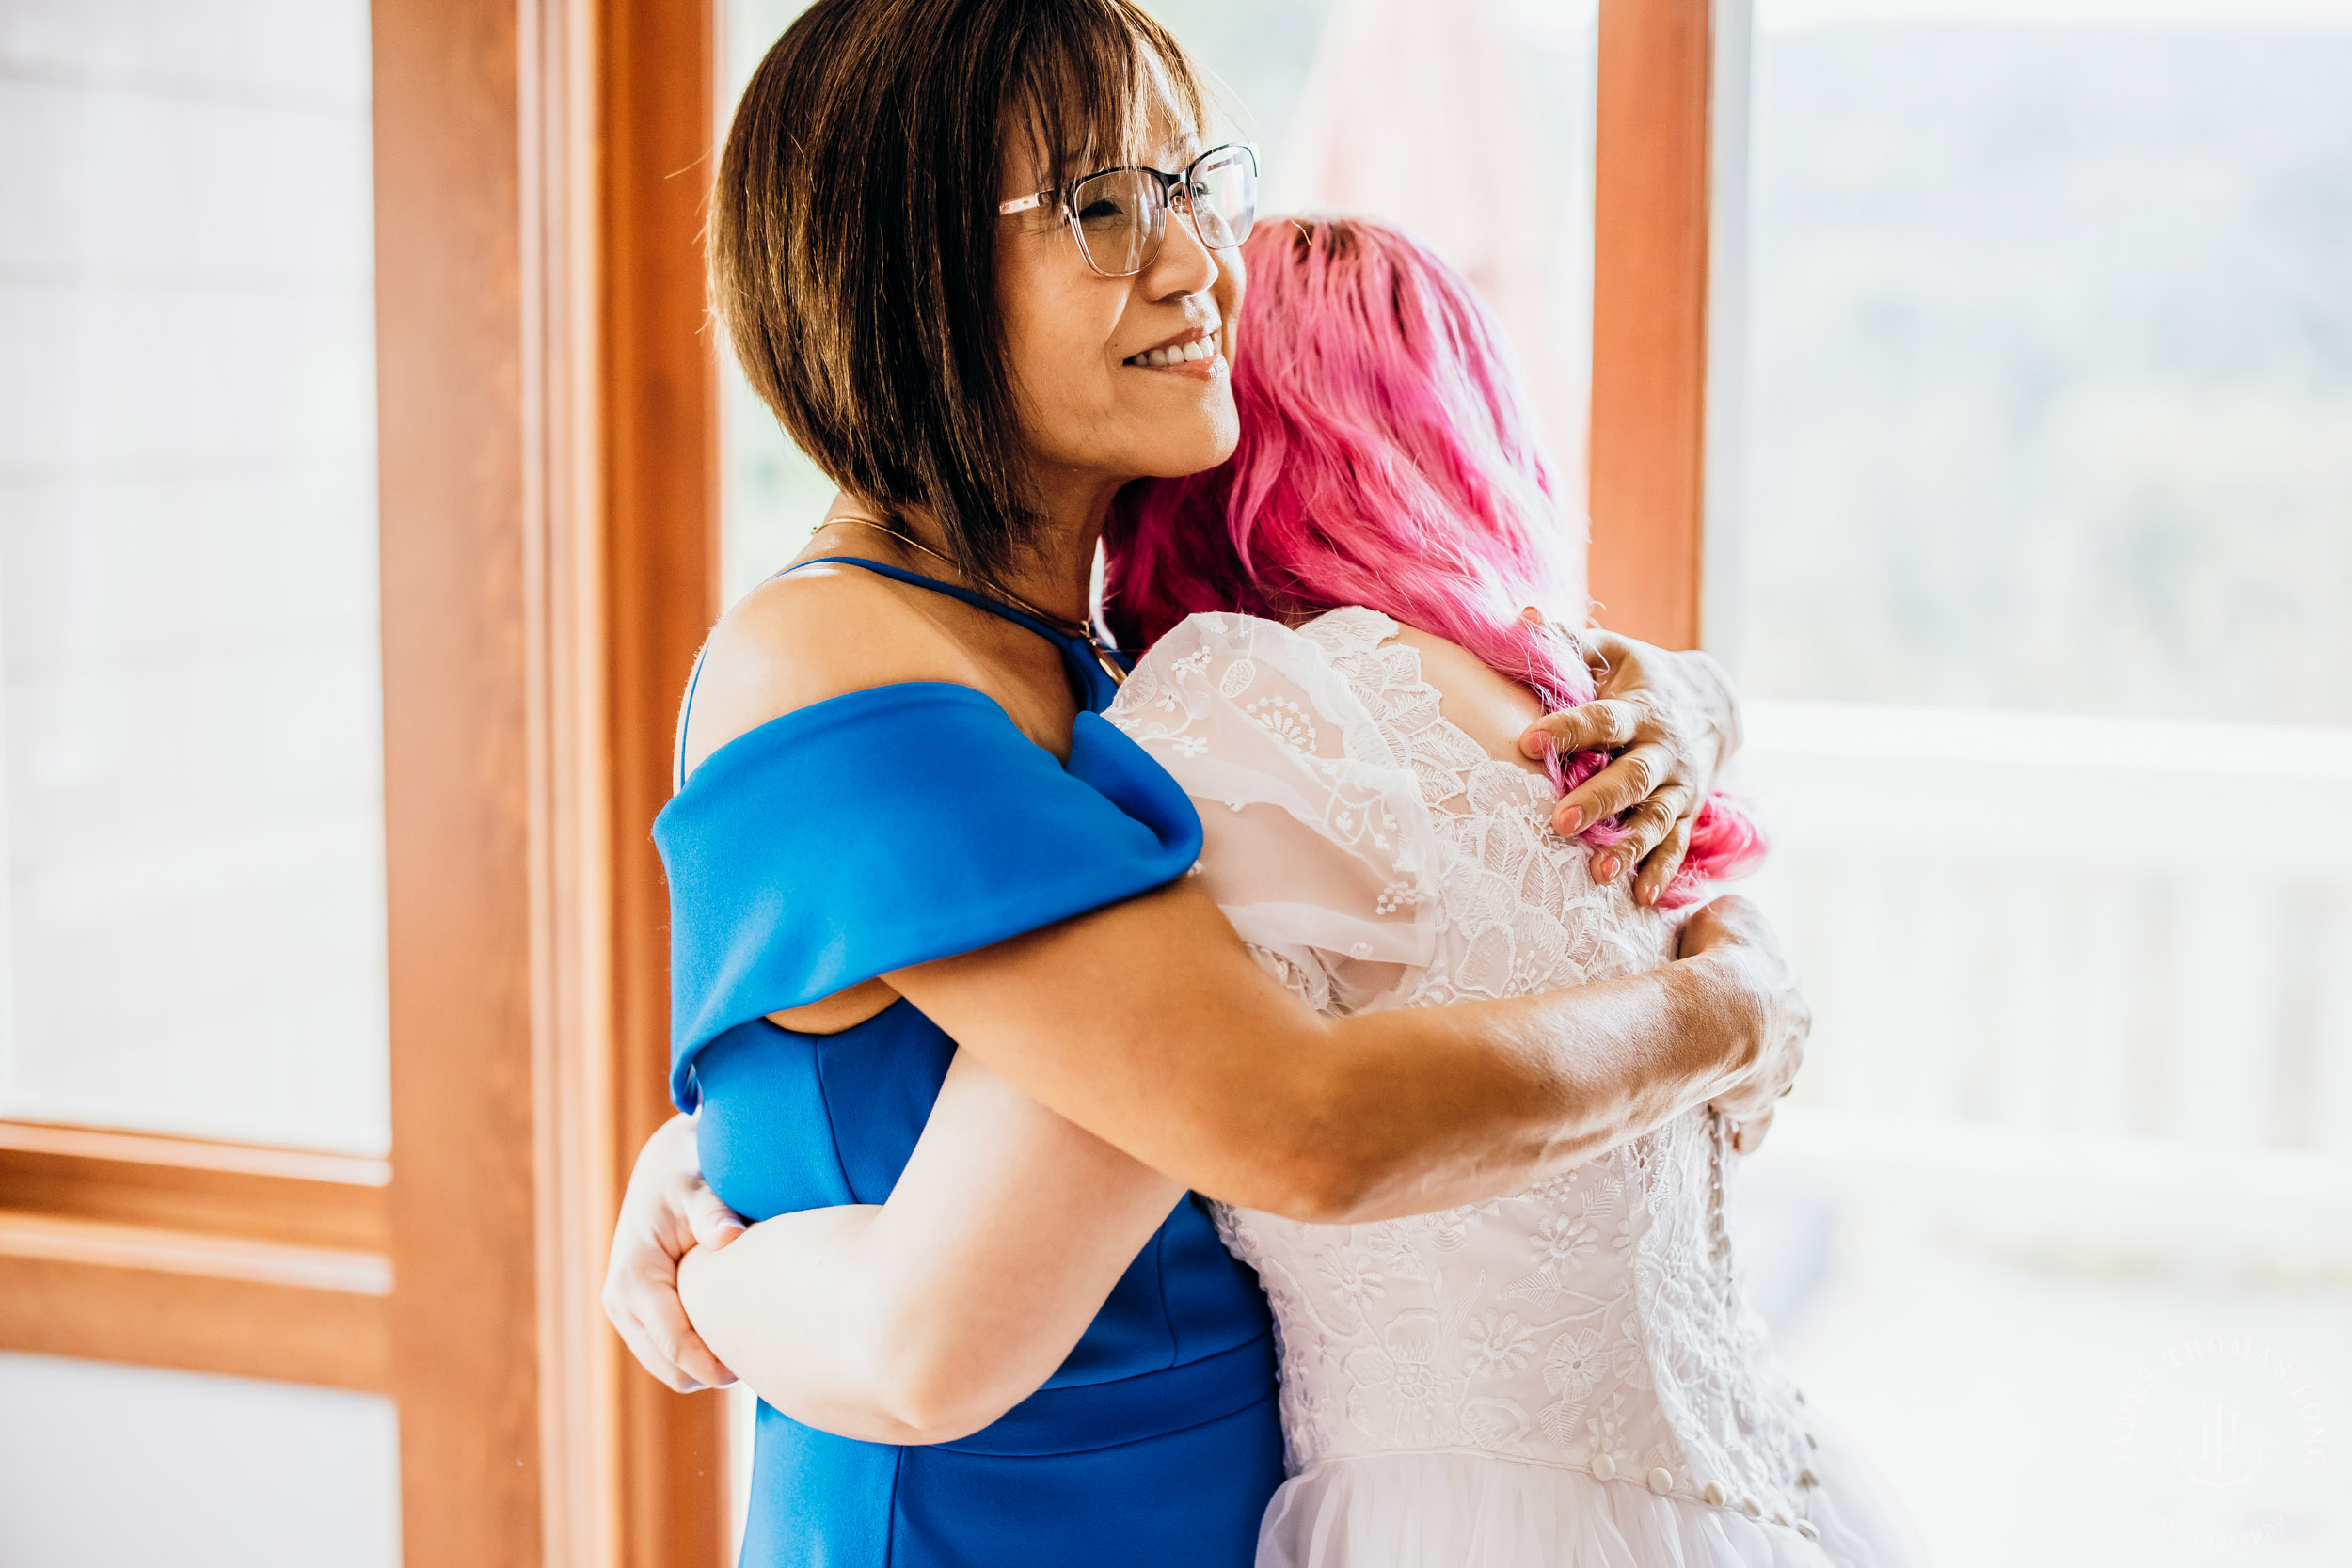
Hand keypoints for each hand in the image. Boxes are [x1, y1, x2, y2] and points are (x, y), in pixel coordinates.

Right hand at [602, 1112, 746, 1391]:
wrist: (662, 1169)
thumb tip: (728, 1236)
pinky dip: (696, 1353)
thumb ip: (712, 1212)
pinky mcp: (633, 1314)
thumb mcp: (697, 1189)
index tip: (759, 1366)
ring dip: (704, 1364)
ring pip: (669, 1369)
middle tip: (763, 1353)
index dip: (716, 1365)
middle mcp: (619, 1301)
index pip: (675, 1347)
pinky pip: (667, 1354)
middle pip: (671, 1370)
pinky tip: (729, 1328)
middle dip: (713, 1370)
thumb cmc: (685, 1177)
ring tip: (749, 1339)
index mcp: (634, 1279)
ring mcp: (622, 1311)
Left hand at [1518, 629, 1742, 906]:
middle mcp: (1663, 749)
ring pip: (1656, 819)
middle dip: (1599, 799)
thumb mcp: (1611, 651)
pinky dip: (1661, 871)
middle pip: (1633, 777)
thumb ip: (1566, 640)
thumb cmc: (1641, 676)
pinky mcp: (1687, 811)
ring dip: (1629, 846)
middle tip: (1560, 821)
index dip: (1567, 729)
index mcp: (1638, 708)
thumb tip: (1520, 617)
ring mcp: (1679, 785)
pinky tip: (1639, 897)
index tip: (1527, 740)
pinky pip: (1676, 845)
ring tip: (1597, 874)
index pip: (1601, 719)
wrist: (1714, 702)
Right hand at [1674, 896, 1807, 1154]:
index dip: (1752, 997)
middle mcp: (1796, 1034)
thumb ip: (1731, 917)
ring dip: (1756, 1077)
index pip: (1777, 997)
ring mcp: (1780, 1070)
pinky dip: (1751, 1131)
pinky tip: (1743, 1143)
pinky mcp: (1757, 1101)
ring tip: (1732, 1081)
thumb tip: (1720, 918)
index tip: (1733, 999)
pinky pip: (1757, 1122)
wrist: (1725, 1005)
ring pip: (1775, 1078)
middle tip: (1730, 1041)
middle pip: (1781, 1040)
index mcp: (1792, 992)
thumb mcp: (1732, 913)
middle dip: (1760, 1040)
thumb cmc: (1723, 955)